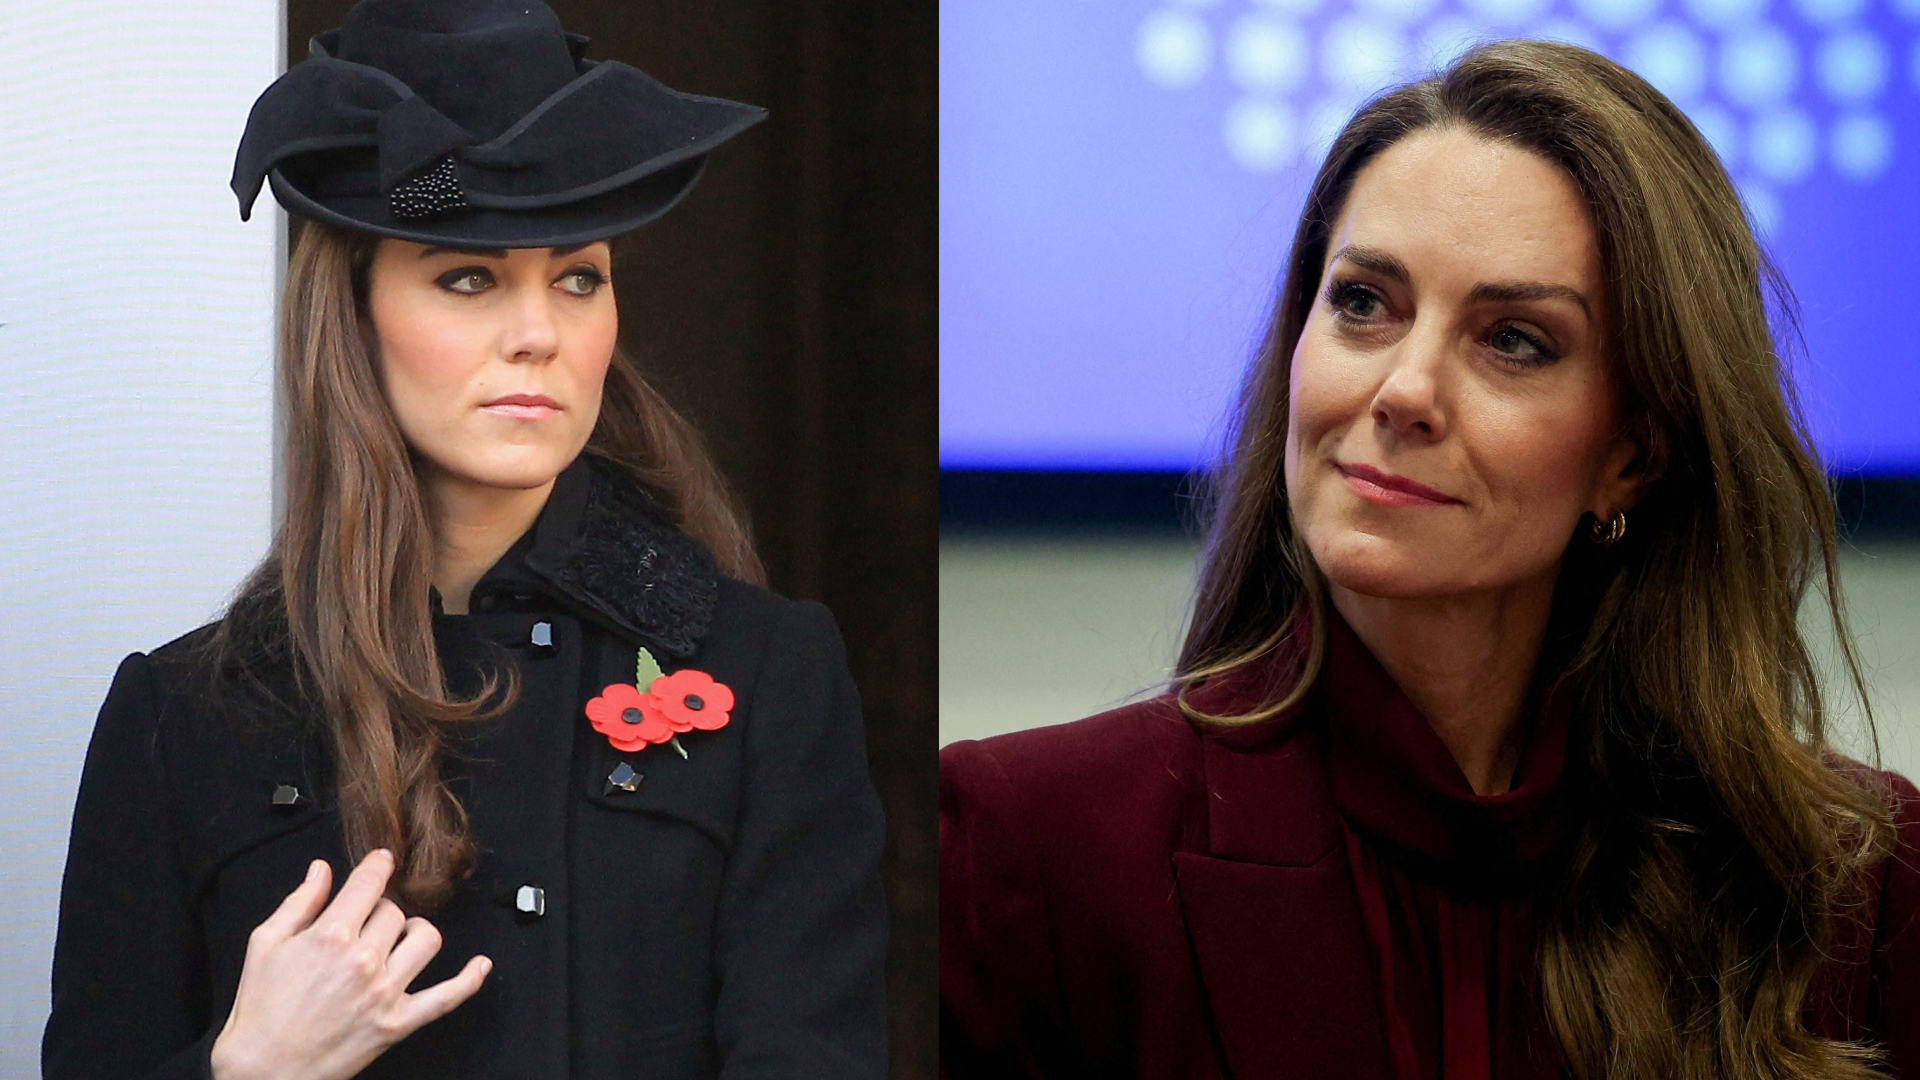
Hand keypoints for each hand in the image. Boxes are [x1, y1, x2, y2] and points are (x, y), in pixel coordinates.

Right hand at [208, 850, 490, 1079]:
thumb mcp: (265, 945)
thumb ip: (299, 902)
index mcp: (330, 936)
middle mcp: (364, 960)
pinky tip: (481, 965)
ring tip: (398, 940)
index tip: (382, 861)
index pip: (370, 884)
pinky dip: (469, 980)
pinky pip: (447, 998)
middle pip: (394, 912)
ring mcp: (385, 993)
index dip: (377, 866)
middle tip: (363, 924)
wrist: (261, 1071)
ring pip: (425, 940)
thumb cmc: (258, 1010)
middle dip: (379, 911)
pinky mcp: (397, 1024)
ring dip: (414, 933)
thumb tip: (322, 869)